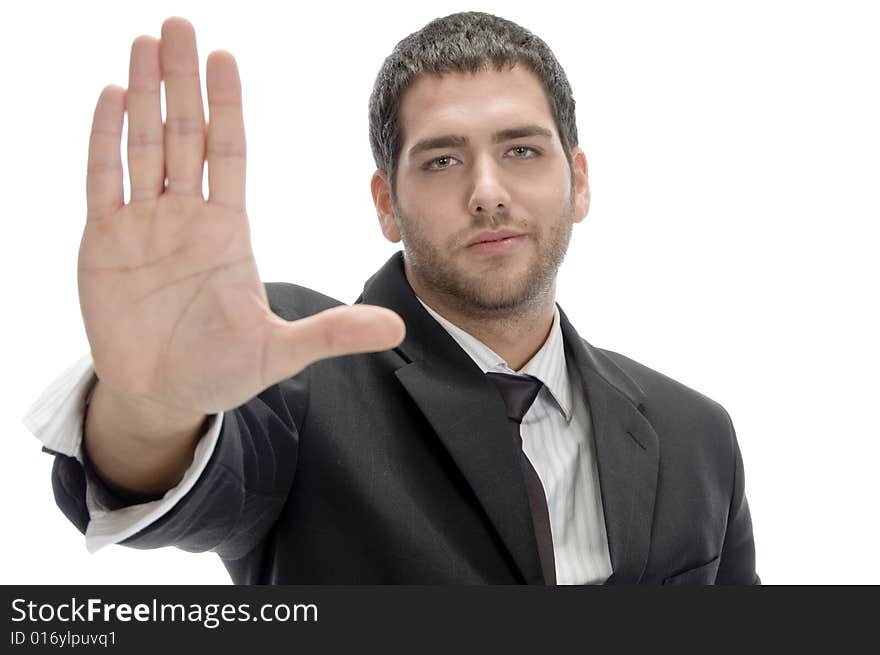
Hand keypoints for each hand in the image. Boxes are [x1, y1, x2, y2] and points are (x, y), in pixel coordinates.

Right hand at [79, 17, 404, 415]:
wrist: (165, 397)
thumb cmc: (221, 371)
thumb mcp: (281, 352)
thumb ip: (332, 333)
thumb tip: (396, 326)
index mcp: (228, 232)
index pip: (229, 154)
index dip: (228, 107)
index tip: (226, 59)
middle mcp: (187, 218)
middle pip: (185, 135)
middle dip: (182, 80)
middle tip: (178, 26)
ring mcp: (143, 226)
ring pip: (143, 146)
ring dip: (142, 95)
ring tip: (143, 44)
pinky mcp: (103, 243)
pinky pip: (103, 181)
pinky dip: (104, 140)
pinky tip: (110, 98)